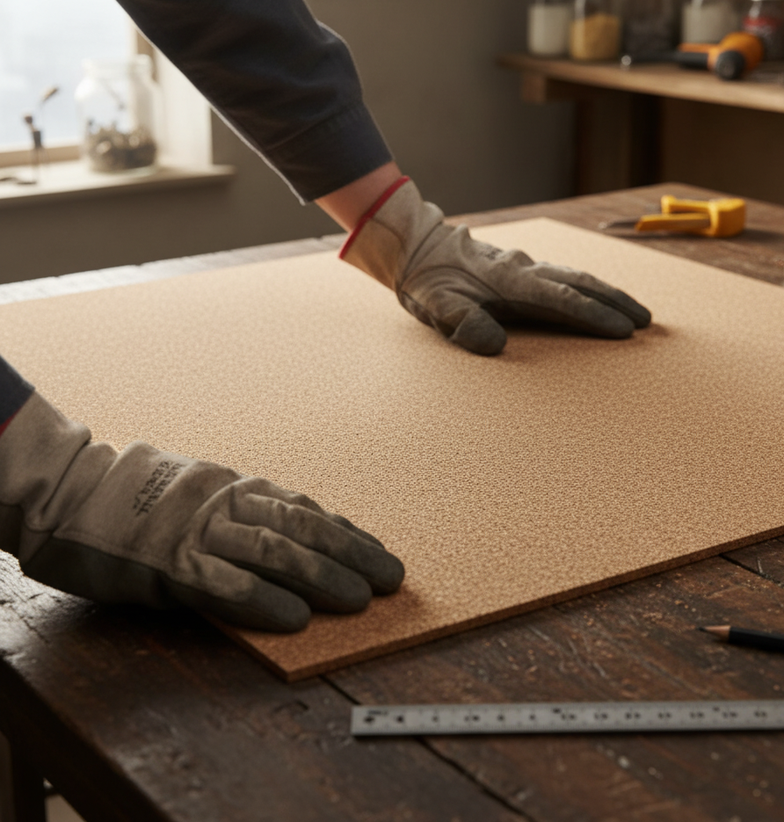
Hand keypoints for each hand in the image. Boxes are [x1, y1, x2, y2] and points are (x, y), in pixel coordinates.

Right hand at [0, 392, 403, 630]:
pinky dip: (261, 599)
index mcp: (237, 488)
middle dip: (352, 554)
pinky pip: (223, 582)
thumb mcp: (205, 494)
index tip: (380, 552)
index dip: (347, 533)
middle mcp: (227, 504)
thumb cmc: (143, 500)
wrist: (72, 492)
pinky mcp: (167, 563)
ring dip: (321, 575)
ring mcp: (198, 531)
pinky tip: (294, 616)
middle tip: (391, 578)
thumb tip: (300, 539)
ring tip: (359, 599)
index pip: (306, 510)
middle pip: (303, 529)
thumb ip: (247, 515)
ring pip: (273, 552)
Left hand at [340, 178, 650, 354]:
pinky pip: (565, 276)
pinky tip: (596, 295)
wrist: (417, 248)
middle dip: (616, 302)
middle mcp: (525, 271)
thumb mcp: (436, 306)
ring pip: (577, 277)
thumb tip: (494, 344)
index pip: (562, 301)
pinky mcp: (521, 269)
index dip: (595, 316)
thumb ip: (462, 323)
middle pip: (582, 284)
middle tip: (647, 322)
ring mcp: (525, 267)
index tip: (624, 330)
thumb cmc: (428, 282)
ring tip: (635, 310)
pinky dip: (588, 287)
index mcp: (511, 284)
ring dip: (608, 293)